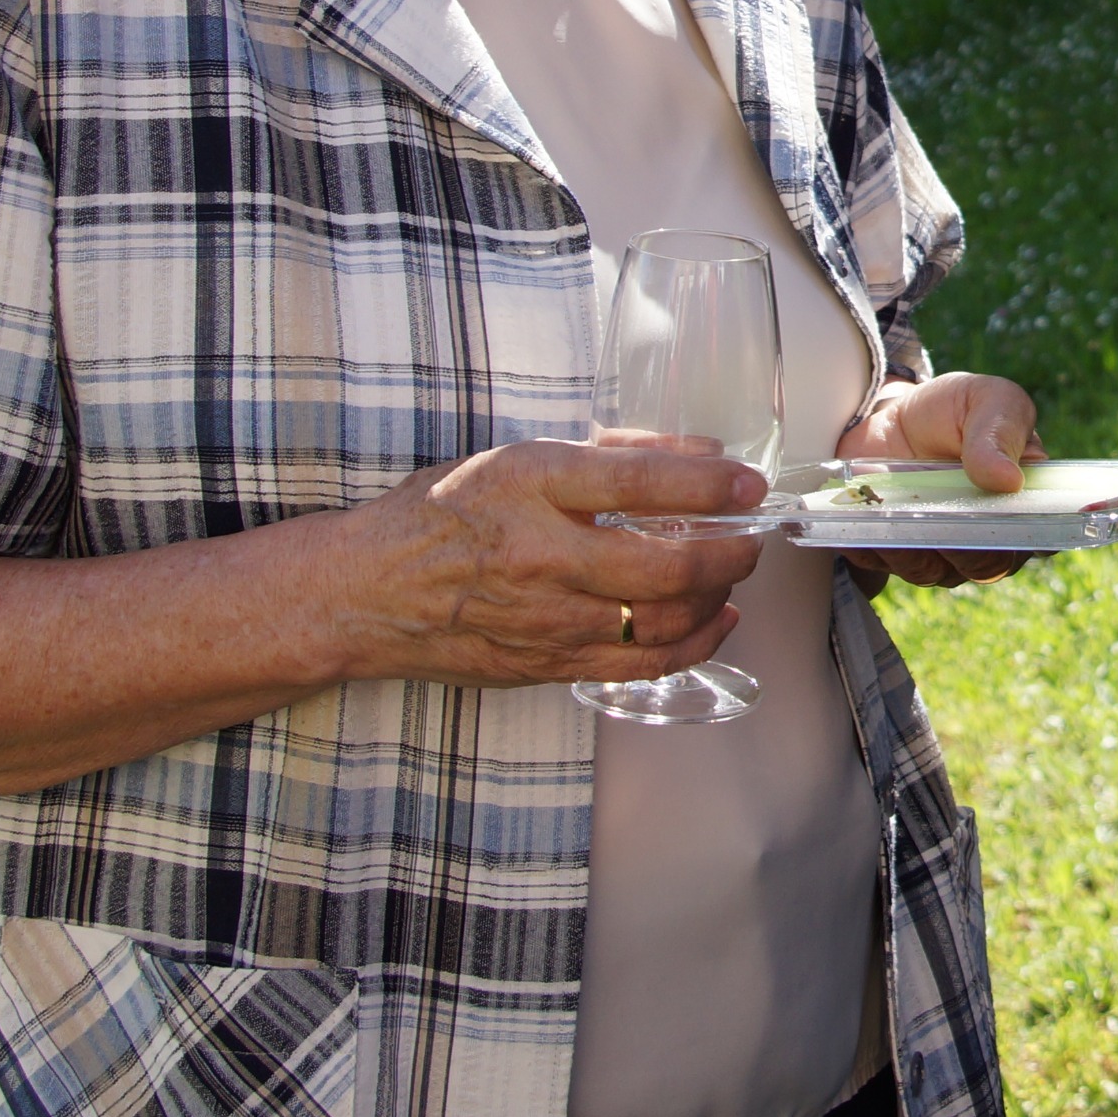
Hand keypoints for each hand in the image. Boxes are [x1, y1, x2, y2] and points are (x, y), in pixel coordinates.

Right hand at [318, 431, 766, 689]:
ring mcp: (544, 617)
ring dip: (714, 597)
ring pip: (659, 620)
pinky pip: (637, 664)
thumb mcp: (509, 459)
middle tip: (752, 536)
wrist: (365, 592)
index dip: (707, 484)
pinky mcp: (545, 663)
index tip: (748, 482)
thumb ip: (603, 455)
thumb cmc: (436, 515)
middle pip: (663, 565)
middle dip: (728, 552)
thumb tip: (692, 452)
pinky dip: (690, 645)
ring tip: (732, 575)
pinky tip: (714, 624)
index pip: (637, 483)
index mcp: (528, 486)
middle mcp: (540, 554)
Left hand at [841, 370, 1046, 590]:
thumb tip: (1009, 480)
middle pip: (987, 564)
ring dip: (912, 545)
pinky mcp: (893, 551)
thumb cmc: (955, 409)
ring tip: (894, 510)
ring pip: (932, 571)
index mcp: (1024, 503)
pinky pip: (883, 563)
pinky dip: (872, 542)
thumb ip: (1001, 432)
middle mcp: (987, 539)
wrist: (894, 415)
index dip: (1031, 535)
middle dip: (965, 542)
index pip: (1043, 537)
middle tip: (944, 512)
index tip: (1006, 517)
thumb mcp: (986, 400)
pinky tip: (865, 516)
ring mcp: (939, 553)